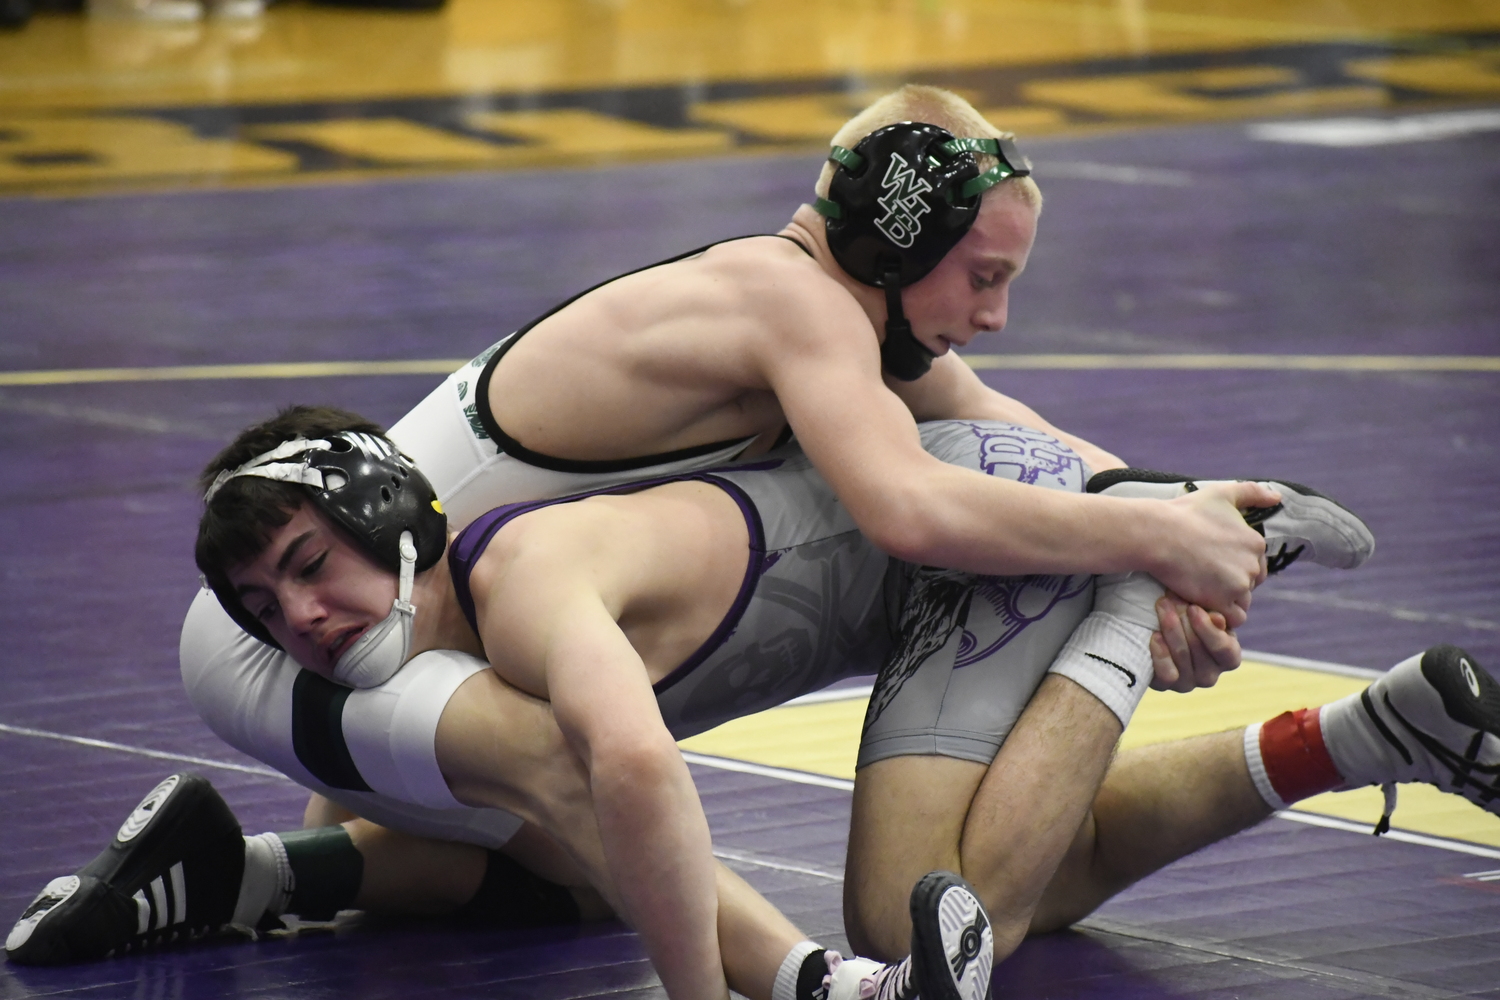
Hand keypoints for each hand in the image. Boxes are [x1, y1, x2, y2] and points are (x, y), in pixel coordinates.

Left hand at [1149, 594, 1242, 691]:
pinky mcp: (1164, 687)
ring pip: (1181, 658)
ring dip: (1170, 629)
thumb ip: (1214, 615)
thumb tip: (1216, 618)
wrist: (1165, 630)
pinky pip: (1165, 675)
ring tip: (1162, 607)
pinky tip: (1154, 635)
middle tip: (1170, 599)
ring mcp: (1187, 683)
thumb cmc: (1193, 619)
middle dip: (1183, 621)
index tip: (1193, 608)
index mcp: (1228, 658)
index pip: (1224, 649)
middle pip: (1198, 650)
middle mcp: (1210, 676)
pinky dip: (1160, 654)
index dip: (1208, 628)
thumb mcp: (1207, 613)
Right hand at [1150, 481, 1277, 627]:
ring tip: (1200, 591)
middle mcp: (1252, 565)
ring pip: (1241, 602)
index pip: (1255, 564)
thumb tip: (1278, 497)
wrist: (1158, 534)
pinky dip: (1219, 616)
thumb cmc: (1185, 512)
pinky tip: (1201, 604)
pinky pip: (1230, 618)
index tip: (1213, 563)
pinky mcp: (1220, 601)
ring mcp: (1238, 584)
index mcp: (1256, 542)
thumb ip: (1252, 492)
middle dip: (1231, 584)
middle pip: (1249, 584)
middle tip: (1204, 577)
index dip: (1234, 566)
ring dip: (1224, 600)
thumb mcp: (1221, 493)